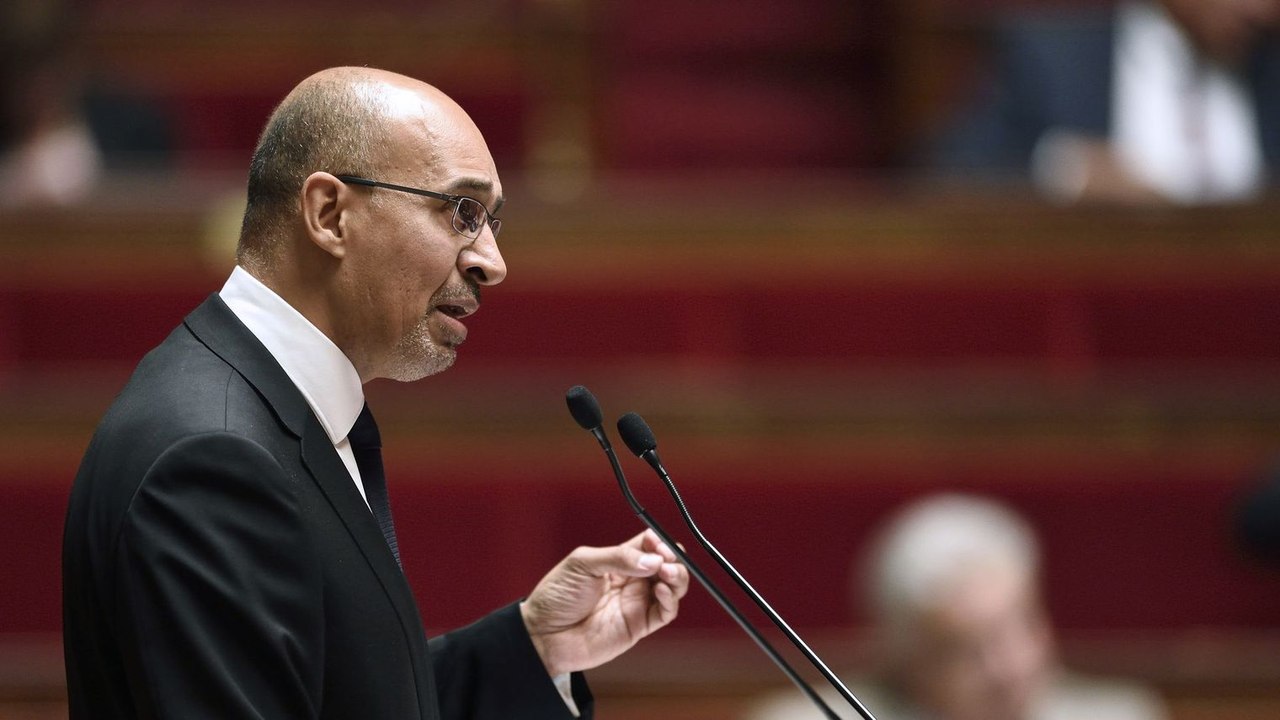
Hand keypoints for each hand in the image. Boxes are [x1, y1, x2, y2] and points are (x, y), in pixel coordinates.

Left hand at [520, 529, 689, 676]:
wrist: (544, 634)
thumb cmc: (556, 596)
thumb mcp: (582, 564)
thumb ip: (618, 557)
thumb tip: (651, 560)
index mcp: (616, 561)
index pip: (648, 546)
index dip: (658, 542)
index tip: (657, 542)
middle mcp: (630, 581)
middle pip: (665, 564)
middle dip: (672, 558)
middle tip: (666, 558)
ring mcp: (636, 603)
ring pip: (671, 587)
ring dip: (677, 577)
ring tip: (666, 572)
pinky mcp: (638, 625)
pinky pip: (665, 613)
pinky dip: (671, 600)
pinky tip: (662, 589)